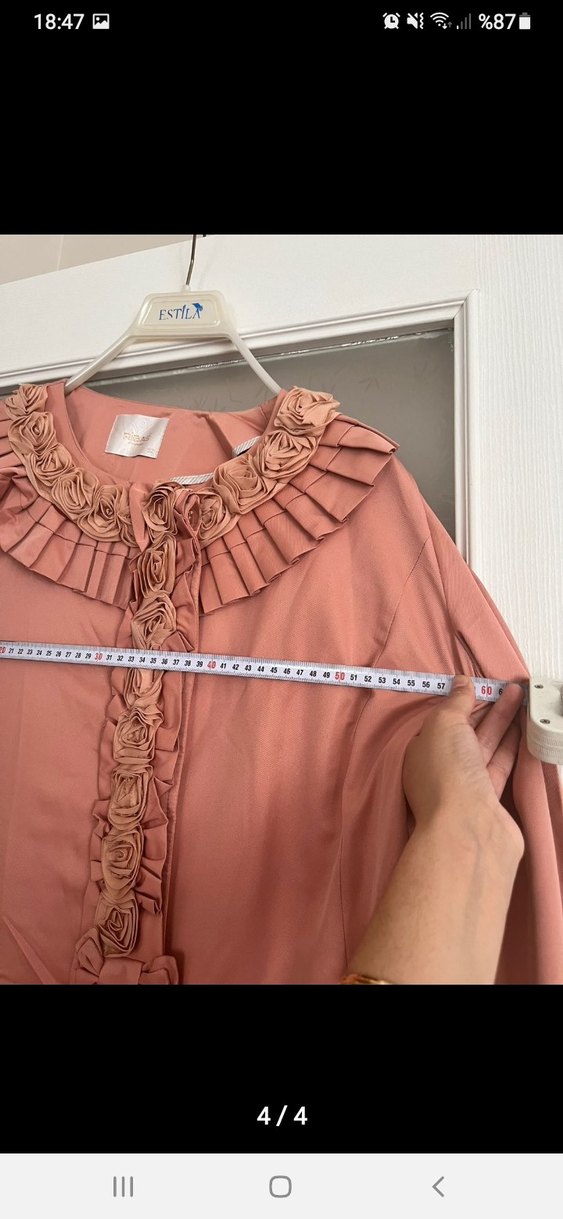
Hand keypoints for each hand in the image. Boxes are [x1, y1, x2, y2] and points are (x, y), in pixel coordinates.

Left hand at [402, 675, 524, 860]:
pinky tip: (522, 731)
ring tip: (521, 700)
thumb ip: (455, 703)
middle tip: (513, 688)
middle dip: (489, 708)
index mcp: (421, 751)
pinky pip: (500, 764)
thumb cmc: (446, 772)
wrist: (467, 828)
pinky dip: (511, 746)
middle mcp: (441, 768)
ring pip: (487, 746)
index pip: (442, 721)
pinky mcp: (489, 798)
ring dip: (504, 723)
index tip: (482, 685)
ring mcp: (466, 785)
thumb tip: (461, 682)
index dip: (462, 702)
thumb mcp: (443, 725)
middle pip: (468, 732)